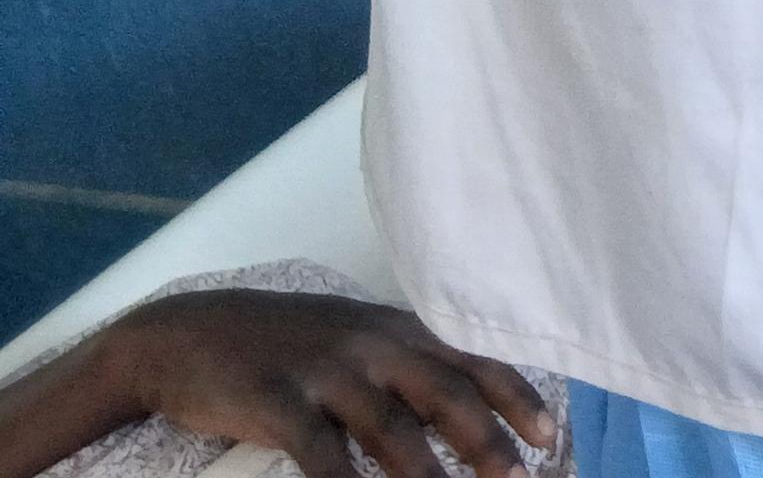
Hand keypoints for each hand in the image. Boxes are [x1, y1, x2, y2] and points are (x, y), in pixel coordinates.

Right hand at [96, 291, 555, 477]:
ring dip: (426, 474)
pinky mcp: (276, 400)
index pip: (474, 358)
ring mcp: (324, 370)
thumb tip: (463, 408)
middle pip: (444, 393)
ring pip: (391, 428)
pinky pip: (320, 452)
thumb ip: (405, 366)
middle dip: (487, 441)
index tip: (549, 435)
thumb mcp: (354, 340)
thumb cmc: (283, 344)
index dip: (516, 396)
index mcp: (397, 329)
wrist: (184, 335)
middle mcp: (371, 344)